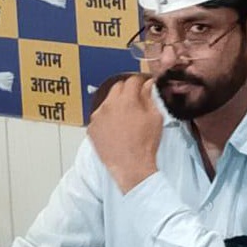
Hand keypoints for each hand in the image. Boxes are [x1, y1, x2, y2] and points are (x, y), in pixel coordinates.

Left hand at [87, 75, 161, 193]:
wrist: (131, 166)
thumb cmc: (145, 144)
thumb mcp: (155, 118)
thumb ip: (150, 97)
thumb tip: (148, 85)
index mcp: (127, 100)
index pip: (132, 80)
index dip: (140, 81)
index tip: (143, 85)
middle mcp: (109, 105)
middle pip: (117, 87)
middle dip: (127, 90)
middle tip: (135, 100)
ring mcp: (98, 117)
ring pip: (107, 102)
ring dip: (116, 105)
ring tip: (126, 118)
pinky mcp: (92, 129)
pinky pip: (99, 117)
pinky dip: (107, 119)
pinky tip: (116, 129)